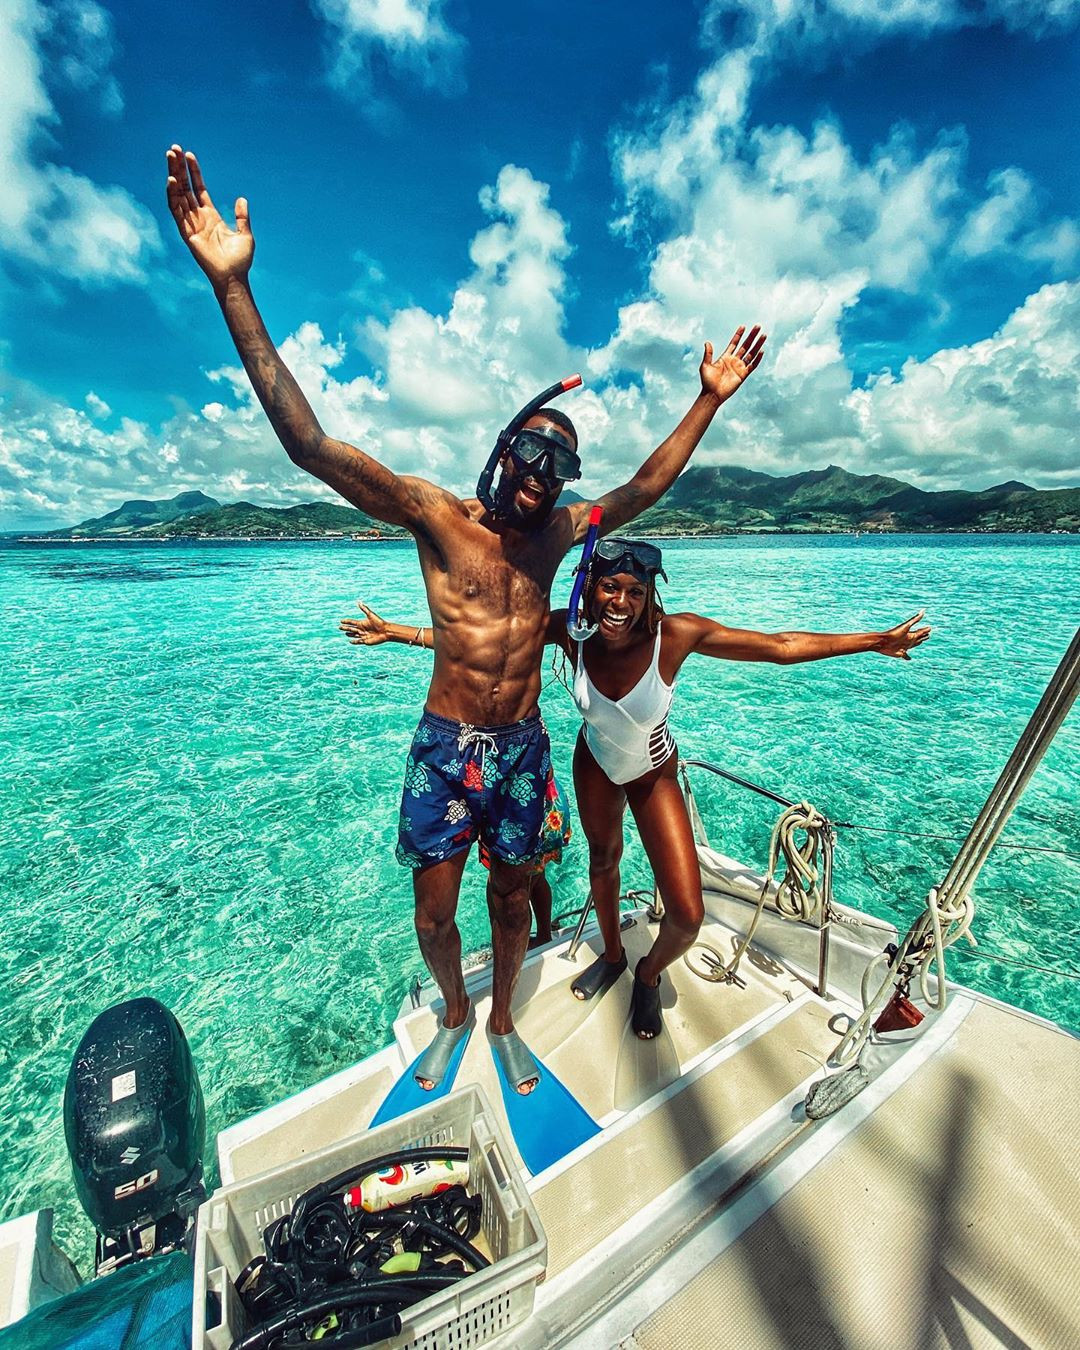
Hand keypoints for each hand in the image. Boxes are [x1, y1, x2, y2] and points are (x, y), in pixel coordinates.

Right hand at [166, 145, 253, 289]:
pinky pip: (176, 211)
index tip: (189, 155)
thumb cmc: (240, 260)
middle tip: (173, 148)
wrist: (233, 277)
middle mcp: (198, 217)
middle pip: (185, 187)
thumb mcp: (245, 234)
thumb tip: (242, 199)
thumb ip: (242, 216)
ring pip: (178, 195)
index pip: (198, 188)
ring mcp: (191, 224)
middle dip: (179, 168)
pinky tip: (172, 181)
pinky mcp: (186, 233)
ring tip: (170, 157)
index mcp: (211, 215)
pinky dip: (173, 196)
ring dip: (173, 176)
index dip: (194, 172)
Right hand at [340, 601, 390, 645]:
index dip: (347, 621)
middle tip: (339, 627)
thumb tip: (359, 602)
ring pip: (354, 635)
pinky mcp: (366, 641)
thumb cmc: (379, 622)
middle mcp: (362, 629)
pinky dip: (354, 642)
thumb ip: (364, 609)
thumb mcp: (370, 615)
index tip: (341, 621)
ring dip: (350, 634)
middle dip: (345, 628)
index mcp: (362, 623)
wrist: (386, 631)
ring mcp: (363, 635)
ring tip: (345, 633)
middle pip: (351, 628)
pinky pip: (358, 641)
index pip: (352, 622)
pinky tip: (350, 641)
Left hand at [700, 326, 766, 403]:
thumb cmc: (707, 382)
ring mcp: (739, 367)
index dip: (738, 335)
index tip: (743, 326)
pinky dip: (757, 359)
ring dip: (757, 345)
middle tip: (758, 327)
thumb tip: (707, 342)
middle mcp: (734, 361)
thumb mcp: (705, 366)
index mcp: (725, 357)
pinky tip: (761, 351)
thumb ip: (708, 354)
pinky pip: (752, 366)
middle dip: (751, 336)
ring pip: (751, 353)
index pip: (734, 343)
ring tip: (763, 335)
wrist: (712, 395)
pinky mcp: (743, 375)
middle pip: (745, 346)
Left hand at [875, 611, 930, 659]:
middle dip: (923, 636)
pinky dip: (907, 657)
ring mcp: (904, 647)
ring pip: (913, 645)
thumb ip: (915, 619)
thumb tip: (924, 610)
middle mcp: (908, 640)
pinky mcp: (900, 653)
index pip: (920, 632)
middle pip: (918, 638)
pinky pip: (905, 656)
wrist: (882, 642)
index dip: (925, 630)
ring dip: (917, 643)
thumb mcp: (906, 626)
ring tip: (921, 642)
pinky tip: (909, 659)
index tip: (930, 628)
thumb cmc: (893, 634)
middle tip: (928, 635)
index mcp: (910, 634)